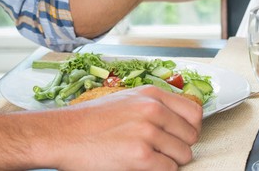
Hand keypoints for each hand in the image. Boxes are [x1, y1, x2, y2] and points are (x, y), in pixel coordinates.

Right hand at [46, 86, 202, 170]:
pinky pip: (168, 169)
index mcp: (151, 95)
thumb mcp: (127, 100)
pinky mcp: (141, 156)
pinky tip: (142, 166)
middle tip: (162, 152)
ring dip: (169, 162)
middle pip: (191, 136)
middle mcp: (152, 110)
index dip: (190, 129)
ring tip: (149, 159)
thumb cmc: (91, 120)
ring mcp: (147, 133)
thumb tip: (179, 120)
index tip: (181, 137)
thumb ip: (154, 106)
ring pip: (182, 155)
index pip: (194, 113)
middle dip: (180, 148)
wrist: (64, 135)